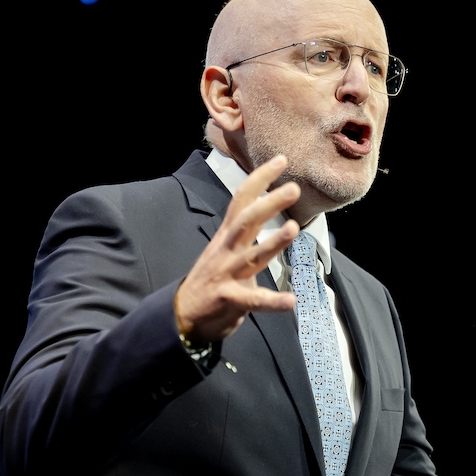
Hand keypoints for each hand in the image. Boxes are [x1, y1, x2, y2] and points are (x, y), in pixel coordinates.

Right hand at [174, 154, 300, 343]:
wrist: (182, 314)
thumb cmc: (211, 279)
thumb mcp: (224, 248)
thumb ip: (244, 231)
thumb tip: (267, 207)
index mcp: (227, 235)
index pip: (242, 200)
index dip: (260, 179)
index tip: (281, 160)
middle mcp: (226, 250)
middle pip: (247, 221)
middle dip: (269, 204)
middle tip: (293, 189)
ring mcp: (226, 274)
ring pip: (252, 256)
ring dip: (273, 243)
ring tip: (293, 229)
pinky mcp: (229, 300)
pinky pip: (253, 300)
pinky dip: (272, 301)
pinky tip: (291, 300)